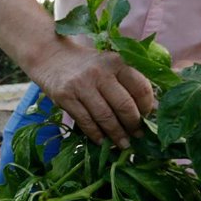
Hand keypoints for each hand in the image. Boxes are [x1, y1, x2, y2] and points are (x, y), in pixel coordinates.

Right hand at [26, 40, 153, 147]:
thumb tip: (150, 110)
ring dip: (116, 134)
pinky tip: (102, 140)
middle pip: (124, 105)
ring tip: (123, 143)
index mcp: (116, 62)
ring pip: (105, 116)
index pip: (140, 88)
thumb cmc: (87, 65)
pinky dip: (96, 134)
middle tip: (137, 135)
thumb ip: (128, 82)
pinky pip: (85, 121)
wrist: (50, 56)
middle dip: (133, 125)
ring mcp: (81, 84)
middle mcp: (100, 72)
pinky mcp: (65, 96)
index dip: (146, 107)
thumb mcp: (109, 64)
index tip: (147, 117)